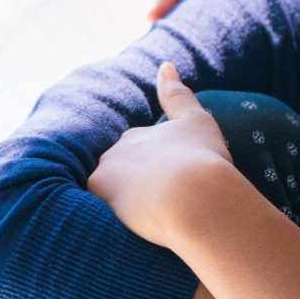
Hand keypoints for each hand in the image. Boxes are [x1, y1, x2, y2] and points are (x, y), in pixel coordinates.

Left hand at [87, 63, 237, 246]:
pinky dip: (107, 219)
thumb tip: (164, 64)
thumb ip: (178, 95)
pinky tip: (125, 234)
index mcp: (140, 135)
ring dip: (119, 205)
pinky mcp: (98, 194)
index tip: (168, 189)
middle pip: (117, 171)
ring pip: (105, 192)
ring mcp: (105, 171)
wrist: (195, 196)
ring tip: (144, 228)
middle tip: (158, 212)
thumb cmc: (205, 161)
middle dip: (132, 189)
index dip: (152, 173)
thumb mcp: (198, 122)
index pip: (136, 152)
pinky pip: (94, 210)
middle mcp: (118, 149)